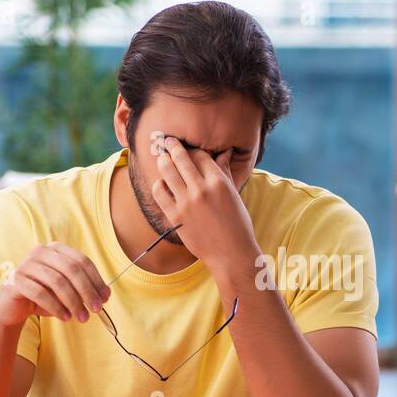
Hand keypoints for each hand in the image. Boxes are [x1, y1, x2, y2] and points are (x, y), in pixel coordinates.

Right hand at [0, 242, 110, 328]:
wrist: (13, 305)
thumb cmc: (44, 296)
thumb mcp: (67, 292)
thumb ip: (85, 289)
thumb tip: (105, 294)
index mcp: (56, 250)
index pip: (82, 261)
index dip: (96, 280)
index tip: (105, 298)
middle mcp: (41, 252)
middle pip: (71, 269)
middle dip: (87, 291)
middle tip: (96, 310)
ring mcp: (26, 264)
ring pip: (57, 281)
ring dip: (73, 302)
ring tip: (82, 317)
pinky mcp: (15, 279)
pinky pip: (40, 292)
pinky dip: (55, 306)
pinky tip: (65, 317)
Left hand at [151, 136, 259, 280]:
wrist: (230, 253)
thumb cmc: (237, 225)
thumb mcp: (234, 195)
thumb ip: (224, 173)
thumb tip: (222, 154)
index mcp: (219, 182)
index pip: (200, 155)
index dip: (193, 150)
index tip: (188, 149)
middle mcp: (201, 189)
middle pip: (181, 158)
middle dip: (173, 146)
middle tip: (168, 142)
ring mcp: (186, 202)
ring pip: (167, 171)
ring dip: (163, 161)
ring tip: (162, 158)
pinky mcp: (175, 216)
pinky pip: (159, 192)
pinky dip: (158, 184)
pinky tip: (161, 184)